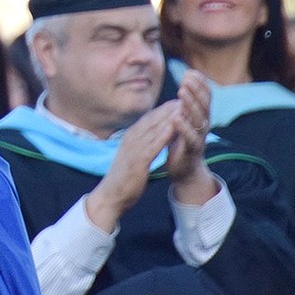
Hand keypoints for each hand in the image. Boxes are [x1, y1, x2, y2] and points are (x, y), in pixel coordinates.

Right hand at [86, 102, 177, 230]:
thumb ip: (140, 145)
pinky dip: (163, 135)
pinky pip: (152, 145)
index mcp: (129, 138)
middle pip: (151, 120)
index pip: (148, 119)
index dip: (163, 110)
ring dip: (168, 118)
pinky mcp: (137, 161)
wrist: (111, 196)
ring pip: (153, 129)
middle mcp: (130, 139)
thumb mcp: (132, 156)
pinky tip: (173, 128)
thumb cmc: (123, 178)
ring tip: (182, 108)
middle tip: (183, 98)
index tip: (177, 102)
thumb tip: (150, 137)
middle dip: (168, 109)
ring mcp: (133, 149)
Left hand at [166, 70, 217, 204]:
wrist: (184, 170)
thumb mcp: (185, 119)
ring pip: (199, 119)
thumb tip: (186, 81)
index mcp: (202, 116)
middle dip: (196, 90)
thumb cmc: (182, 141)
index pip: (205, 97)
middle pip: (204, 105)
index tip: (190, 71)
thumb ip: (187, 103)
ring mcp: (200, 138)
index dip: (200, 84)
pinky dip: (183, 127)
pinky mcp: (192, 151)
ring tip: (180, 92)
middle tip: (186, 78)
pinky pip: (190, 138)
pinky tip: (175, 117)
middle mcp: (204, 126)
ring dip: (190, 104)